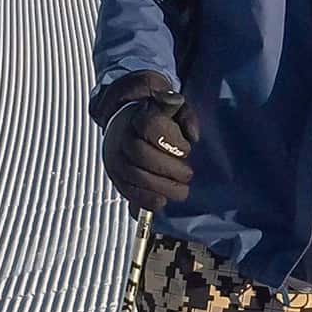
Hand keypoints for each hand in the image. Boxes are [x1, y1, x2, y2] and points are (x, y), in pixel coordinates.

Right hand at [97, 72, 199, 208]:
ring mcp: (117, 159)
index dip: (171, 141)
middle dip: (169, 168)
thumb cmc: (156, 120)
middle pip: (141, 153)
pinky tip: (162, 201)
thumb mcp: (175, 111)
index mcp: (138, 116)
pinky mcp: (117, 177)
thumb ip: (186, 116)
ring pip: (135, 175)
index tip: (186, 149)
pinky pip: (128, 191)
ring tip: (181, 190)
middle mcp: (123, 137)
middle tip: (187, 174)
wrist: (127, 126)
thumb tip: (194, 135)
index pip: (149, 125)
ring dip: (162, 187)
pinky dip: (146, 199)